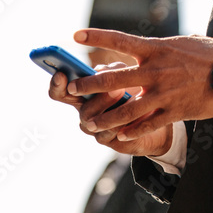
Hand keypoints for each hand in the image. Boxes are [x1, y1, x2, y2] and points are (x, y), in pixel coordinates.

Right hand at [48, 60, 173, 157]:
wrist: (155, 117)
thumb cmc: (136, 91)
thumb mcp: (126, 75)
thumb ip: (114, 71)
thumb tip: (102, 70)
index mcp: (81, 95)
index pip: (60, 92)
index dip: (57, 85)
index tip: (61, 74)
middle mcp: (84, 113)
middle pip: (82, 109)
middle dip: (99, 98)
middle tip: (116, 88)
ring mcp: (96, 130)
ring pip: (96, 123)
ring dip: (114, 109)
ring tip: (131, 96)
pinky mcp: (111, 142)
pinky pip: (114, 133)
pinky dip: (128, 121)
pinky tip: (142, 112)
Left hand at [66, 29, 212, 143]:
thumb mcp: (184, 42)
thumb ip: (162, 47)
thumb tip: (149, 46)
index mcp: (156, 49)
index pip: (119, 41)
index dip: (96, 37)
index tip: (75, 35)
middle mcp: (155, 71)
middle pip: (112, 80)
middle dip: (89, 86)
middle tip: (73, 91)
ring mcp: (163, 94)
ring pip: (126, 109)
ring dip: (106, 118)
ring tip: (92, 124)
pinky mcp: (175, 112)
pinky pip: (148, 124)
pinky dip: (133, 131)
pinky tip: (122, 135)